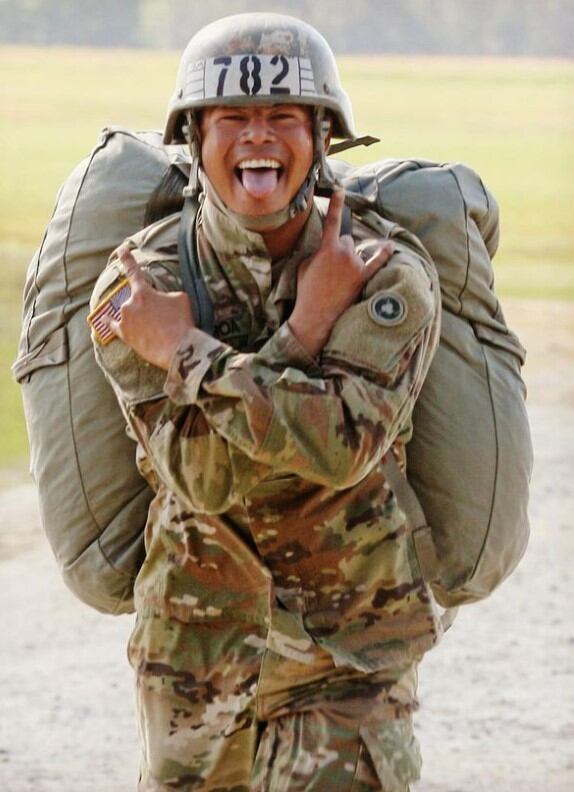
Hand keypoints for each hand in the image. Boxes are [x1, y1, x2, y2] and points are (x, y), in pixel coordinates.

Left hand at [104, 246, 194, 370]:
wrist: (178, 349)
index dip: (127, 259)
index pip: (133, 271)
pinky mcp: (124, 335)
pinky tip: (105, 319)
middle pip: (137, 299)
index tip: (121, 249)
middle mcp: (129, 304)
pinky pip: (113, 326)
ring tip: (157, 329)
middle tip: (164, 318)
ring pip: (130, 312)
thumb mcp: (181, 299)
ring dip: (141, 317)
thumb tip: (162, 298)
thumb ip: (166, 294)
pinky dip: (110, 322)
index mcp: (143, 292)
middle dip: (149, 305)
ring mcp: (124, 320)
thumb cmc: (182, 322)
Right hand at [288, 190, 393, 355]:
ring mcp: (355, 265)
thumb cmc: (306, 291)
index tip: (340, 189)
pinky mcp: (362, 278)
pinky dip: (384, 254)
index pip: (332, 221)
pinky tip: (391, 246)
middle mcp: (343, 253)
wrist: (315, 315)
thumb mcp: (304, 266)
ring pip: (356, 252)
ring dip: (349, 260)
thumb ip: (316, 253)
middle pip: (346, 240)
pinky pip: (376, 262)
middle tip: (329, 269)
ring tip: (337, 279)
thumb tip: (325, 249)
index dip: (336, 203)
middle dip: (339, 249)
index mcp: (326, 248)